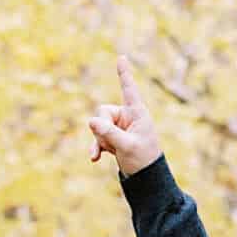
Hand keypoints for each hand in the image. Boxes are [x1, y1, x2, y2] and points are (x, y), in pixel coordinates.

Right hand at [87, 54, 162, 175]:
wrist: (145, 178)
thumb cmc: (143, 160)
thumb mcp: (126, 146)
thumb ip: (109, 133)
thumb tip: (90, 121)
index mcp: (137, 113)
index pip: (129, 89)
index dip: (124, 74)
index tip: (122, 57)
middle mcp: (127, 117)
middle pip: (103, 111)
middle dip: (102, 127)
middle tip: (111, 142)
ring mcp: (119, 127)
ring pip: (98, 125)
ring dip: (100, 140)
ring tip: (111, 152)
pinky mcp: (113, 138)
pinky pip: (98, 137)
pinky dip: (96, 147)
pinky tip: (95, 159)